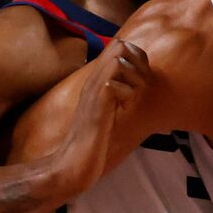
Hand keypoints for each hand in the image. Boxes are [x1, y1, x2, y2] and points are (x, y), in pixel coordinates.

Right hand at [10, 36, 150, 204]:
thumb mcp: (104, 119)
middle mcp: (93, 83)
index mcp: (95, 85)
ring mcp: (93, 93)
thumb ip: (112, 104)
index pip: (116, 49)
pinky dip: (127, 89)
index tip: (142, 78)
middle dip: (138, 59)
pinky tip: (127, 106)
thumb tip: (125, 97)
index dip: (136, 57)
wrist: (70, 166)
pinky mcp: (97, 107)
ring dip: (134, 73)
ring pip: (117, 57)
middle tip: (142, 84)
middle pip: (117, 46)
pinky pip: (114, 81)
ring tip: (135, 94)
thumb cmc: (88, 147)